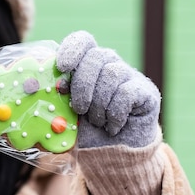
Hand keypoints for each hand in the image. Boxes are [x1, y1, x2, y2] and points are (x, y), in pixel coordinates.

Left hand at [56, 31, 160, 147]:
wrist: (114, 154)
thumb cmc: (86, 130)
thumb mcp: (66, 112)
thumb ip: (58, 97)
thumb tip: (48, 86)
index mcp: (87, 65)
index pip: (82, 41)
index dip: (72, 49)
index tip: (62, 67)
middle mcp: (110, 64)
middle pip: (96, 56)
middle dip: (83, 86)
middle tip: (79, 109)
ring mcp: (130, 76)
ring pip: (112, 73)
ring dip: (99, 104)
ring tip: (97, 122)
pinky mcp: (146, 92)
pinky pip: (127, 93)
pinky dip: (115, 113)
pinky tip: (112, 127)